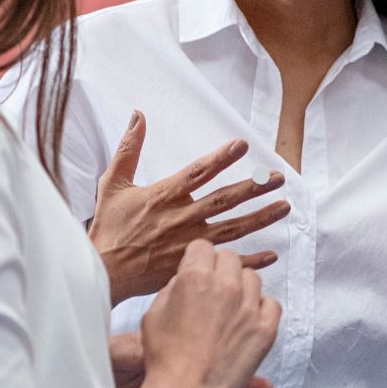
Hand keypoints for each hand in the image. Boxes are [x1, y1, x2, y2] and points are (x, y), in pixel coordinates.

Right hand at [90, 112, 290, 303]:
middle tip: (277, 177)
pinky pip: (226, 264)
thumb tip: (138, 115)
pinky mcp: (190, 267)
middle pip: (224, 200)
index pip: (198, 172)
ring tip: (284, 207)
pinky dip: (251, 261)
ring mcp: (188, 244)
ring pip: (232, 229)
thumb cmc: (108, 227)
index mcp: (164, 196)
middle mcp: (180, 219)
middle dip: (253, 187)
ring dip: (261, 218)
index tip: (242, 145)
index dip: (221, 157)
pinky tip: (272, 254)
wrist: (102, 272)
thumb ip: (129, 149)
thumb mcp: (113, 183)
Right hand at [140, 239, 281, 387]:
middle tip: (213, 288)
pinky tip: (248, 319)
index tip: (197, 270)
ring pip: (252, 279)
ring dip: (241, 287)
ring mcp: (249, 307)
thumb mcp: (154, 313)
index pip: (202, 247)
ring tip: (230, 307)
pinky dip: (262, 308)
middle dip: (219, 269)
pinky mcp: (265, 329)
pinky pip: (272, 304)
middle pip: (230, 258)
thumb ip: (173, 289)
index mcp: (194, 277)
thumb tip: (186, 280)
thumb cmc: (164, 356)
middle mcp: (225, 286)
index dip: (197, 259)